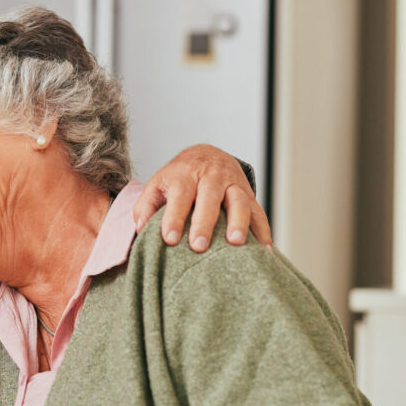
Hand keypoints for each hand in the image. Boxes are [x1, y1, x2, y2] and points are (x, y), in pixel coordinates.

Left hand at [132, 144, 271, 252]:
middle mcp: (211, 176)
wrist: (206, 155)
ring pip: (239, 201)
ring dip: (239, 222)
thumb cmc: (177, 178)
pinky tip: (264, 250)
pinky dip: (263, 230)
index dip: (174, 217)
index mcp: (185, 174)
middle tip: (198, 246)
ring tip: (236, 243)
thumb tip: (141, 230)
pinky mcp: (249, 194)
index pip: (179, 195)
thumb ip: (146, 207)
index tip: (169, 239)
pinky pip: (258, 212)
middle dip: (204, 222)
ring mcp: (233, 184)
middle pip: (209, 197)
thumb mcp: (157, 185)